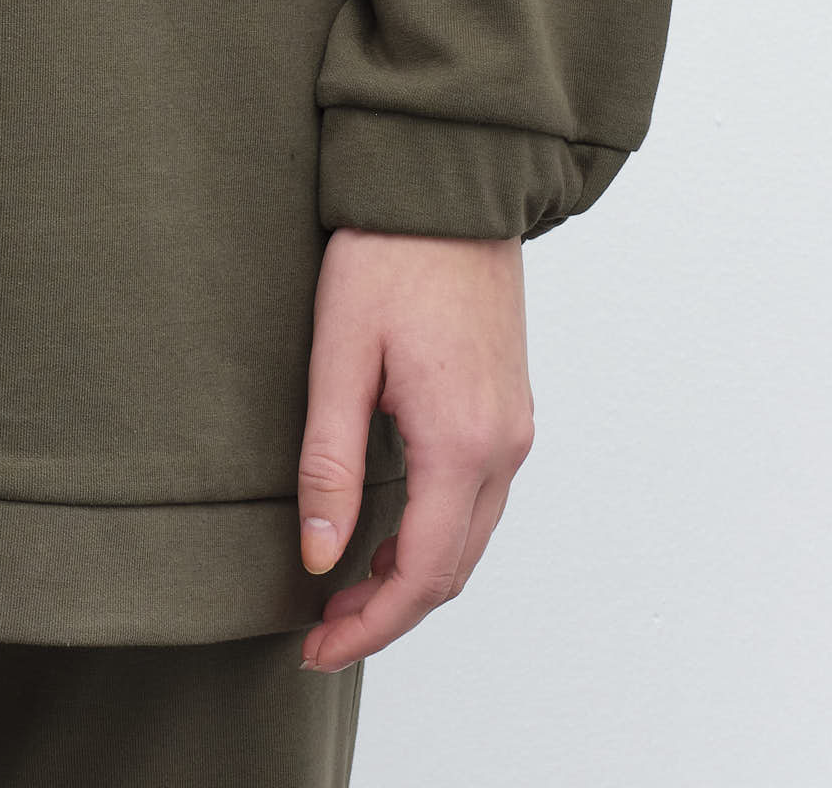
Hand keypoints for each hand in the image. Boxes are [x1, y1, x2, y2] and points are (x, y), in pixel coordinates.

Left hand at [295, 229, 532, 676]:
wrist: (447, 181)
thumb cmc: (386, 253)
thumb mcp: (339, 354)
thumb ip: (330, 463)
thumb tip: (319, 557)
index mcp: (462, 440)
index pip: (423, 574)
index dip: (371, 626)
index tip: (317, 649)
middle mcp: (503, 445)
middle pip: (453, 569)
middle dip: (388, 612)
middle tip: (321, 631)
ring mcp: (514, 426)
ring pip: (469, 538)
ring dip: (412, 576)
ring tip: (343, 589)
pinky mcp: (508, 406)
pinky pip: (478, 499)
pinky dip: (435, 535)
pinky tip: (388, 532)